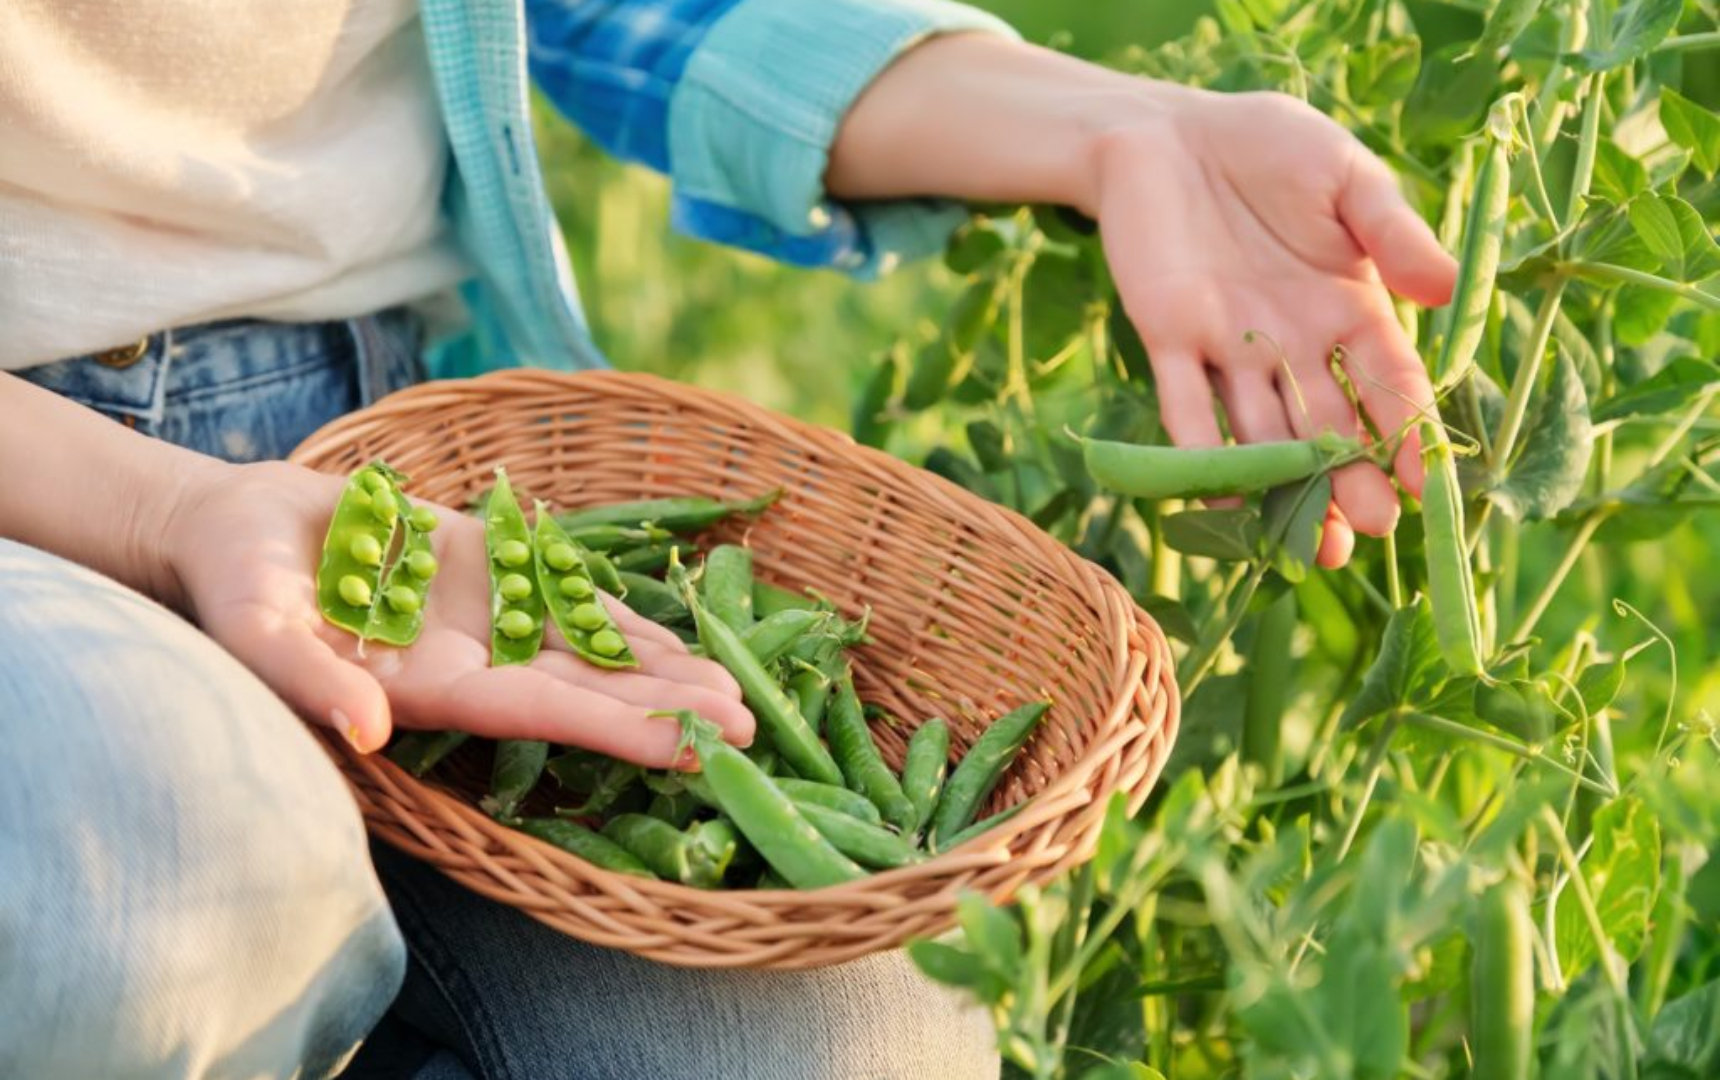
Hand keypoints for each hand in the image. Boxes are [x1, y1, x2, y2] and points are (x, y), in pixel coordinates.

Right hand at [162, 462, 753, 761]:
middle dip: (666, 712)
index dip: (616, 730)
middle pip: (587, 693)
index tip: (692, 749)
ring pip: (593, 650)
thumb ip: (311, 681)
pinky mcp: (494, 569)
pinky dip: (628, 617)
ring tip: (743, 693)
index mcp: (430, 690)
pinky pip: (572, 596)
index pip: (540, 717)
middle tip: (752, 730)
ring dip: (664, 673)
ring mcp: (491, 619)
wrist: (237, 530)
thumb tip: (368, 729)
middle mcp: (475, 664)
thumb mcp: (257, 632)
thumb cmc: (235, 588)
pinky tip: (687, 637)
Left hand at [1090, 86, 1456, 566]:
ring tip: (1313, 547)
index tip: (1426, 483)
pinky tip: (1223, 506)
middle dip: (1349, 480)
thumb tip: (1444, 290)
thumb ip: (1390, 230)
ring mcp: (1229, 348)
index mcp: (1348, 306)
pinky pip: (1185, 408)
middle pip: (1327, 425)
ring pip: (1262, 433)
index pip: (1388, 380)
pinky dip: (1201, 456)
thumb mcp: (1345, 175)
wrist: (1167, 131)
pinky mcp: (1168, 340)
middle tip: (1371, 533)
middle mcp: (1293, 343)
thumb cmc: (1268, 145)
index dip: (1408, 430)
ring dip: (1286, 489)